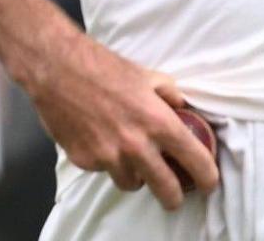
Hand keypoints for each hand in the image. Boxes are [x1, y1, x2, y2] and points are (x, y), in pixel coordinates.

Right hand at [15, 25, 218, 209]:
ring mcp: (108, 157)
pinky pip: (103, 170)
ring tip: (129, 159)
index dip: (207, 177)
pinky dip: (105, 161)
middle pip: (166, 189)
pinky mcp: (84, 160)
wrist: (55, 67)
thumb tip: (182, 108)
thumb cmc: (101, 66)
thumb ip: (168, 95)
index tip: (208, 183)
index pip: (195, 160)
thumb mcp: (145, 74)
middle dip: (174, 197)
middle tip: (174, 196)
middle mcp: (136, 145)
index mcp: (157, 122)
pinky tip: (98, 140)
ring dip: (135, 175)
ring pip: (132, 183)